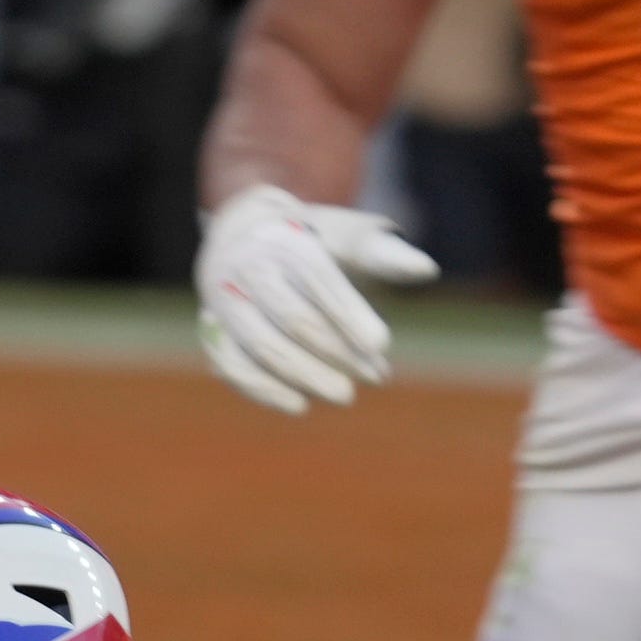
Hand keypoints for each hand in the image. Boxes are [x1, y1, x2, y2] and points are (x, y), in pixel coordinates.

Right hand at [195, 182, 439, 414]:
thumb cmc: (315, 243)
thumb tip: (428, 270)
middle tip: (378, 376)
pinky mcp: (213, 330)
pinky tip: (300, 406)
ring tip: (346, 395)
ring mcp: (224, 300)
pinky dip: (263, 390)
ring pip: (261, 345)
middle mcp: (248, 267)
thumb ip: (386, 255)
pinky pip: (232, 365)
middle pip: (292, 316)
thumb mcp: (350, 238)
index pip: (317, 278)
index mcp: (285, 240)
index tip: (382, 344)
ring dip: (306, 375)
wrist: (248, 234)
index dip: (349, 313)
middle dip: (337, 351)